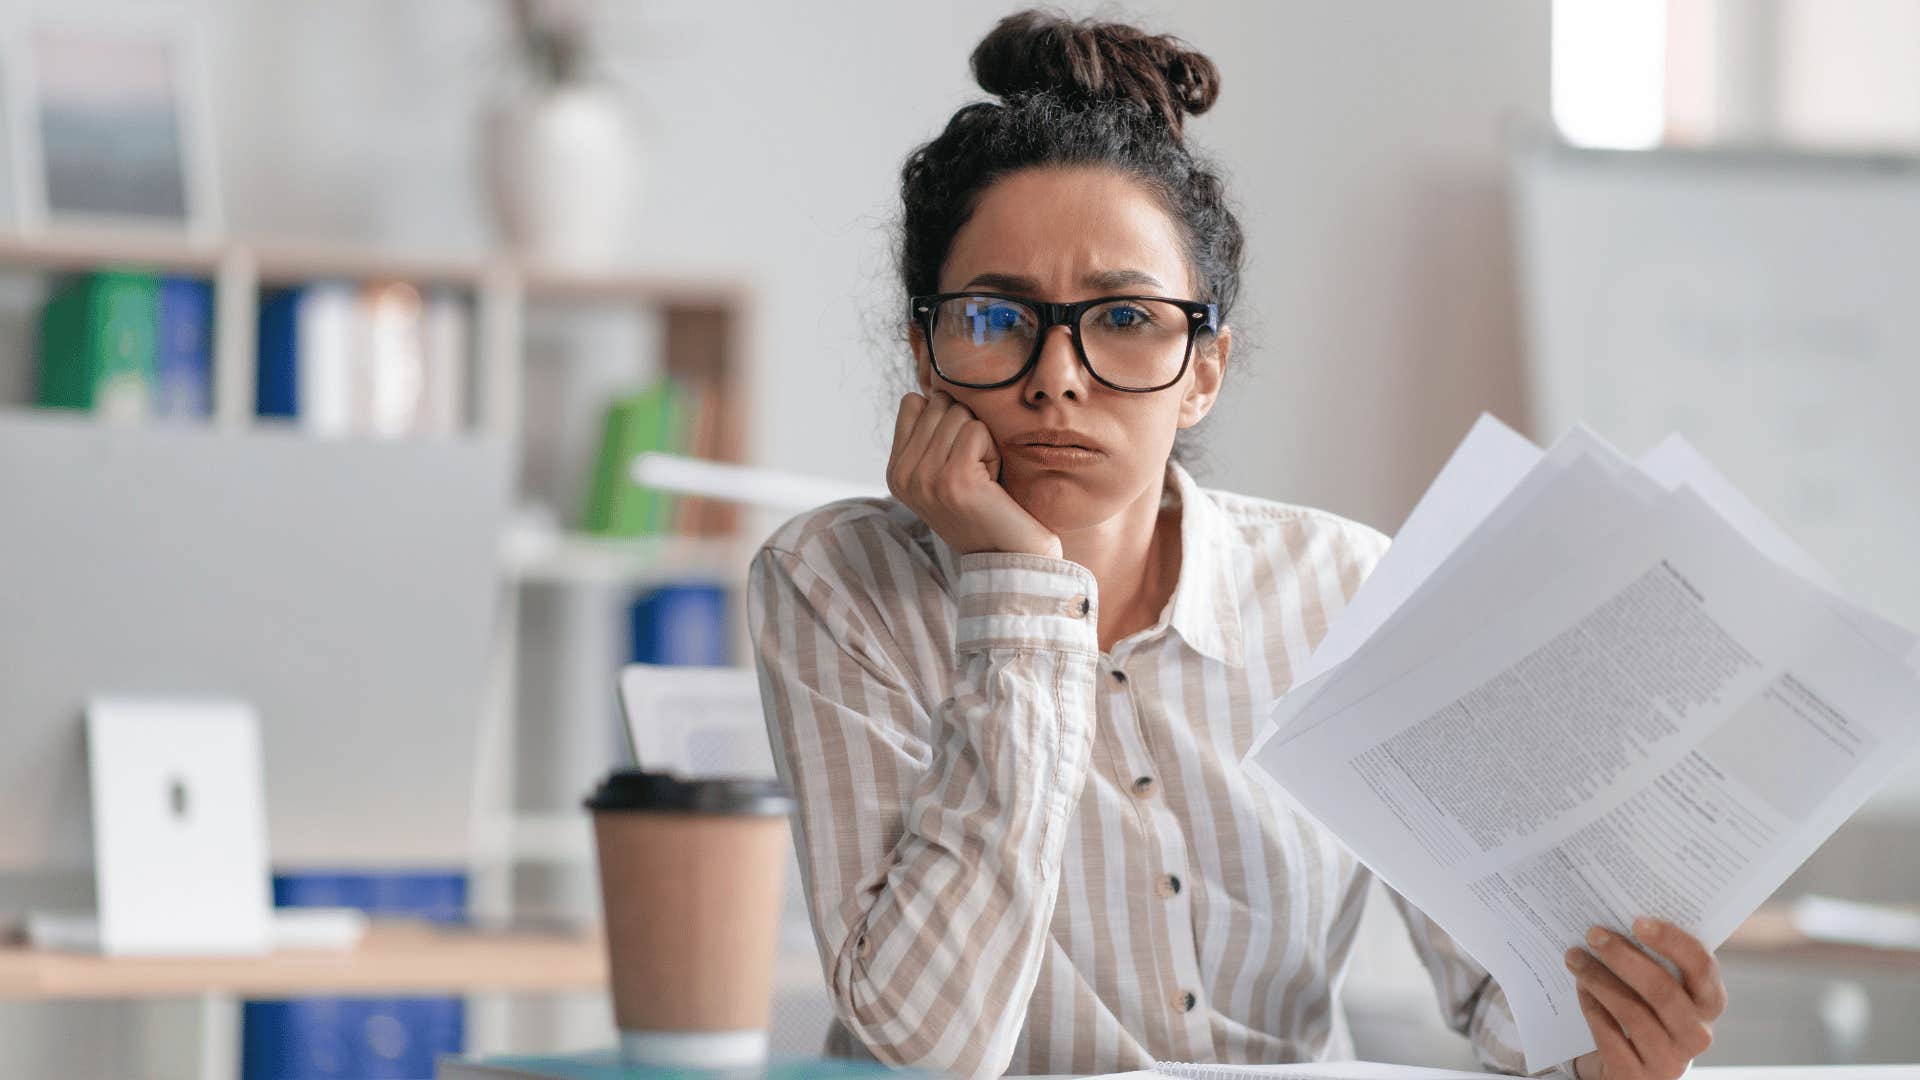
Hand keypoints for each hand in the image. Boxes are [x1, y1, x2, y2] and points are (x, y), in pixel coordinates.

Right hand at [887, 390, 1062, 558]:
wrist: (1009, 558)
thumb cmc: (987, 508)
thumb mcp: (944, 469)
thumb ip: (930, 433)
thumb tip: (930, 387)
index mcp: (895, 471)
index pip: (913, 402)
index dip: (947, 417)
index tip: (958, 457)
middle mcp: (902, 475)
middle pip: (938, 403)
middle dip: (967, 429)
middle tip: (975, 471)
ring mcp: (924, 477)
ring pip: (959, 414)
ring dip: (983, 442)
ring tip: (984, 479)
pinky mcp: (952, 479)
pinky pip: (976, 430)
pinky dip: (994, 452)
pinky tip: (993, 483)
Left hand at [1566, 917, 1726, 1079]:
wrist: (1625, 1064)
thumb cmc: (1643, 1010)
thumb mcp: (1656, 987)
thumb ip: (1651, 957)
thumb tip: (1615, 915)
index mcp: (1709, 1003)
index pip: (1701, 967)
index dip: (1672, 941)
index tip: (1636, 921)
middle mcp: (1697, 1034)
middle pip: (1663, 991)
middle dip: (1624, 958)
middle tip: (1594, 934)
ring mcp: (1669, 1061)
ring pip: (1633, 1013)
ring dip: (1599, 979)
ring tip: (1575, 957)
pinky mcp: (1635, 1077)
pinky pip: (1609, 1037)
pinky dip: (1592, 1007)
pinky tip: (1579, 987)